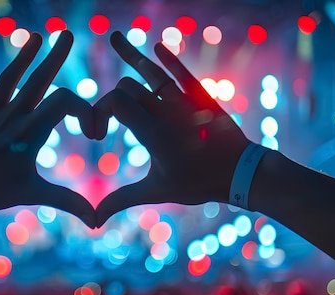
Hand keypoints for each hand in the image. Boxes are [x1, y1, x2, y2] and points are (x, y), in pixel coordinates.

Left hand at [0, 30, 95, 227]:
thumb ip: (66, 201)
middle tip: (65, 34)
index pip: (65, 102)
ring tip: (36, 36)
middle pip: (39, 78)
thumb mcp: (32, 194)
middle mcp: (11, 115)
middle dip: (54, 56)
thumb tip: (96, 221)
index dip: (84, 108)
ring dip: (24, 54)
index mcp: (31, 132)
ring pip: (9, 76)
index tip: (89, 129)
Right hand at [94, 31, 250, 226]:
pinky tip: (156, 46)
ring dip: (130, 53)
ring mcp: (183, 101)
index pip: (114, 102)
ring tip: (114, 36)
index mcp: (152, 133)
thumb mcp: (156, 191)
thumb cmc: (197, 184)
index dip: (98, 110)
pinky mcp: (200, 96)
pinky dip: (168, 58)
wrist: (240, 173)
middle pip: (128, 86)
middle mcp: (165, 111)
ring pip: (151, 71)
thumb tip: (94, 220)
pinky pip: (180, 72)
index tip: (97, 132)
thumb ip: (122, 199)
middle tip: (107, 118)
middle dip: (111, 97)